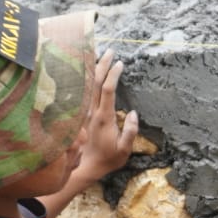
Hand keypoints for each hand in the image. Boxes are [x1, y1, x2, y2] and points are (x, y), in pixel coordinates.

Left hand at [75, 50, 140, 181]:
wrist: (86, 166)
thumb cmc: (108, 159)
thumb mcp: (124, 150)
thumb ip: (130, 132)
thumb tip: (134, 113)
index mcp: (104, 117)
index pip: (107, 90)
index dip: (113, 75)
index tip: (120, 63)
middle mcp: (92, 112)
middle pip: (95, 82)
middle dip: (103, 65)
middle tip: (110, 51)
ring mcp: (86, 112)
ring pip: (88, 85)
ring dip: (94, 69)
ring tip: (100, 56)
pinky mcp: (83, 114)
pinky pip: (85, 92)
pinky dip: (87, 80)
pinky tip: (91, 73)